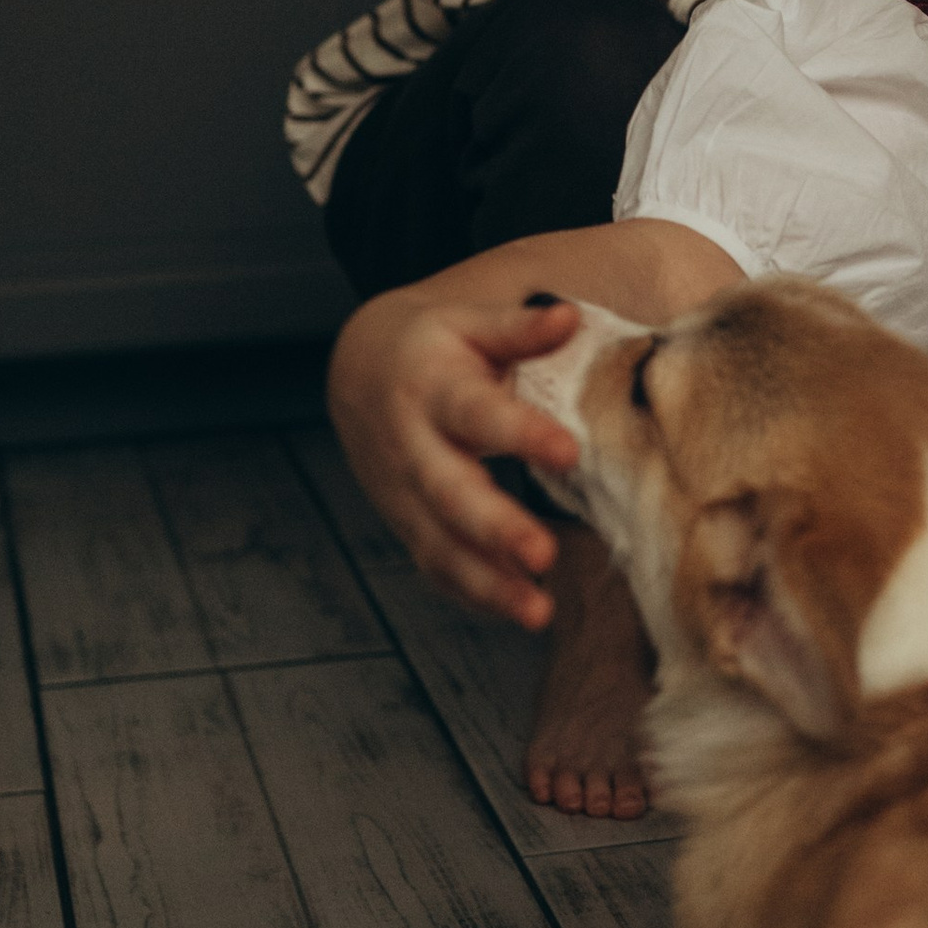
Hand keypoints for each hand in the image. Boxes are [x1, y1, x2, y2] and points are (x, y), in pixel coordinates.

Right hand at [326, 291, 581, 625]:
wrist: (358, 374)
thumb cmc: (432, 347)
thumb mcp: (469, 324)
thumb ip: (520, 328)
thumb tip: (569, 315)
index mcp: (432, 390)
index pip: (477, 414)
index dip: (520, 434)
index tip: (570, 451)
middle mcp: (413, 448)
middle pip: (450, 494)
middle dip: (495, 528)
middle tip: (544, 553)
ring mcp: (405, 494)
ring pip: (441, 545)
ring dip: (488, 583)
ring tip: (538, 611)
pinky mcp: (409, 523)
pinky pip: (437, 566)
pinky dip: (473, 594)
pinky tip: (517, 612)